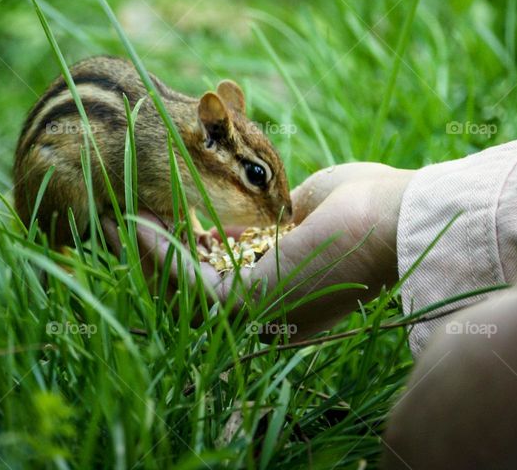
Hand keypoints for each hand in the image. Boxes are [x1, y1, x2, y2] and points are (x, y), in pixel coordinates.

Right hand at [106, 162, 414, 337]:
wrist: (402, 218)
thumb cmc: (371, 203)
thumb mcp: (313, 202)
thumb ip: (283, 212)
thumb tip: (264, 207)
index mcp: (284, 289)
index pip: (218, 280)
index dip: (181, 253)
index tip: (153, 220)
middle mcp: (266, 312)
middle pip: (189, 295)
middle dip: (150, 259)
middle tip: (116, 222)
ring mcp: (257, 313)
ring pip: (180, 295)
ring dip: (144, 256)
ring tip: (114, 220)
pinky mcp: (249, 304)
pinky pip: (187, 285)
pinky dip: (158, 255)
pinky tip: (138, 222)